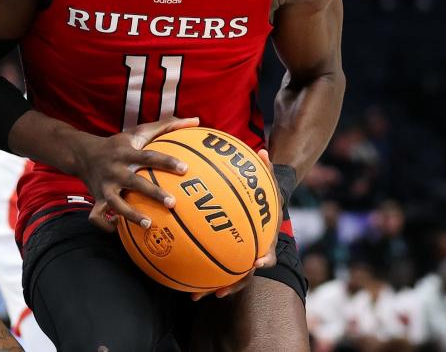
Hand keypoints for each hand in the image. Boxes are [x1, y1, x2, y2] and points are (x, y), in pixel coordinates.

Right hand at [69, 116, 198, 231]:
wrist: (82, 154)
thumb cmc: (118, 144)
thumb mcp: (138, 132)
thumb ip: (166, 126)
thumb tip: (196, 120)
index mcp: (126, 152)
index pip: (149, 156)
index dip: (166, 161)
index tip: (185, 168)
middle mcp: (115, 169)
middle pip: (135, 182)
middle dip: (153, 193)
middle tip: (173, 202)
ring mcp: (105, 185)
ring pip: (117, 203)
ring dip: (131, 215)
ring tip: (149, 225)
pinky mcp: (98, 198)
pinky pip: (100, 216)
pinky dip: (108, 226)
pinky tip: (121, 232)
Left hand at [192, 149, 278, 300]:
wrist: (265, 207)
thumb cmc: (263, 193)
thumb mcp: (266, 181)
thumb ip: (264, 168)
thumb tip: (262, 150)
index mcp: (266, 238)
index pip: (269, 253)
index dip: (263, 260)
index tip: (256, 262)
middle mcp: (255, 253)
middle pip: (245, 275)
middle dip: (232, 284)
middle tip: (218, 292)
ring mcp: (240, 258)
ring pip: (227, 279)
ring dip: (211, 287)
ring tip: (193, 295)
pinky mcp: (226, 256)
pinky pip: (211, 266)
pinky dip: (197, 271)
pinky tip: (176, 273)